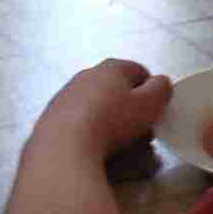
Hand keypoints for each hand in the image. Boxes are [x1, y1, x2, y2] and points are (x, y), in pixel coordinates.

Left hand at [35, 58, 172, 158]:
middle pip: (116, 87)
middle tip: (137, 130)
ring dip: (107, 117)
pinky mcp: (51, 114)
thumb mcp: (149, 105)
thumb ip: (161, 90)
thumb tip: (161, 82)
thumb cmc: (113, 122)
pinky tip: (90, 144)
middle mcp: (86, 74)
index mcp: (112, 67)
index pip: (140, 71)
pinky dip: (87, 128)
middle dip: (129, 106)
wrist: (64, 146)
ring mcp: (66, 93)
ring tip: (114, 141)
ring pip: (96, 102)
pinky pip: (77, 118)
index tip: (153, 113)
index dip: (151, 92)